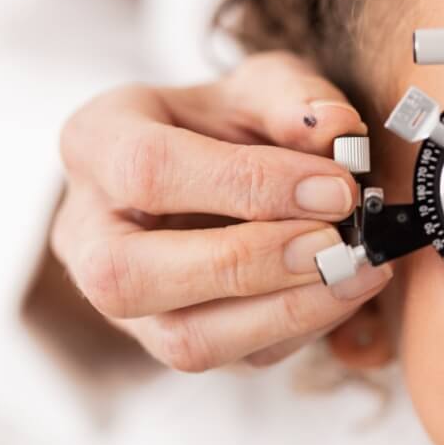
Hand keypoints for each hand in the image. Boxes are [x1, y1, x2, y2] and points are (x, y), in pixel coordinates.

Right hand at [50, 52, 389, 370]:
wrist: (214, 165)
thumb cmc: (229, 121)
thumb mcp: (260, 86)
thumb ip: (296, 98)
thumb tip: (338, 129)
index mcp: (96, 143)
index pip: (148, 169)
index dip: (247, 184)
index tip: (336, 188)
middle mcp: (87, 232)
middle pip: (132, 274)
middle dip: (249, 264)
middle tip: (337, 244)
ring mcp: (120, 299)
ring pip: (180, 340)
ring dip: (283, 313)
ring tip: (357, 273)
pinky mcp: (169, 340)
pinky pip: (231, 358)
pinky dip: (299, 329)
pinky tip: (344, 290)